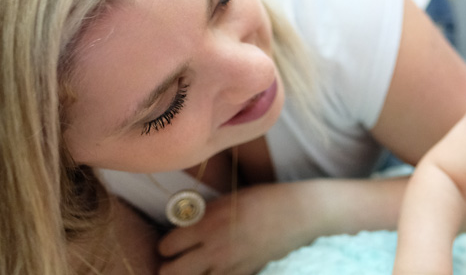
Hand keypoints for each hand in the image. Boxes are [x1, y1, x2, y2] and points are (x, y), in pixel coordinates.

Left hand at [157, 181, 329, 274]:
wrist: (299, 214)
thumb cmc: (265, 199)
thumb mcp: (229, 199)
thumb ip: (203, 214)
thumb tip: (181, 225)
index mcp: (208, 224)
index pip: (166, 246)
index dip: (167, 245)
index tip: (173, 242)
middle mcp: (214, 249)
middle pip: (169, 273)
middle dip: (168, 267)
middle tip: (176, 260)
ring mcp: (229, 266)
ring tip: (196, 266)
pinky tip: (218, 268)